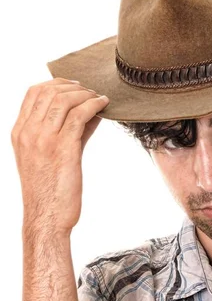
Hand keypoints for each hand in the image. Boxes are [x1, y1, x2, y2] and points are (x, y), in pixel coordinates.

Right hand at [11, 78, 109, 234]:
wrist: (47, 217)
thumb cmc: (51, 190)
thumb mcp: (51, 156)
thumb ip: (68, 132)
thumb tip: (91, 112)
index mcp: (19, 132)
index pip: (33, 93)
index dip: (56, 83)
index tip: (74, 86)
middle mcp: (28, 132)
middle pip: (49, 91)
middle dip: (74, 87)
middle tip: (91, 91)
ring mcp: (43, 139)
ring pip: (64, 100)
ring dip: (85, 94)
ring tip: (99, 98)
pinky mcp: (63, 148)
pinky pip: (79, 115)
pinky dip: (94, 105)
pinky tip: (104, 105)